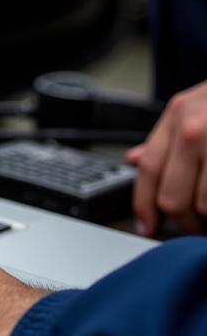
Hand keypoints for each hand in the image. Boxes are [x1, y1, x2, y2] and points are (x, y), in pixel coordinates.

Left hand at [128, 80, 206, 235]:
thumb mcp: (198, 106)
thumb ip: (167, 137)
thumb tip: (135, 160)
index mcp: (180, 115)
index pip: (149, 170)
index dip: (144, 205)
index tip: (147, 227)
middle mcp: (196, 129)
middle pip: (173, 197)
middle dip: (184, 223)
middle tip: (196, 228)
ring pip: (205, 207)